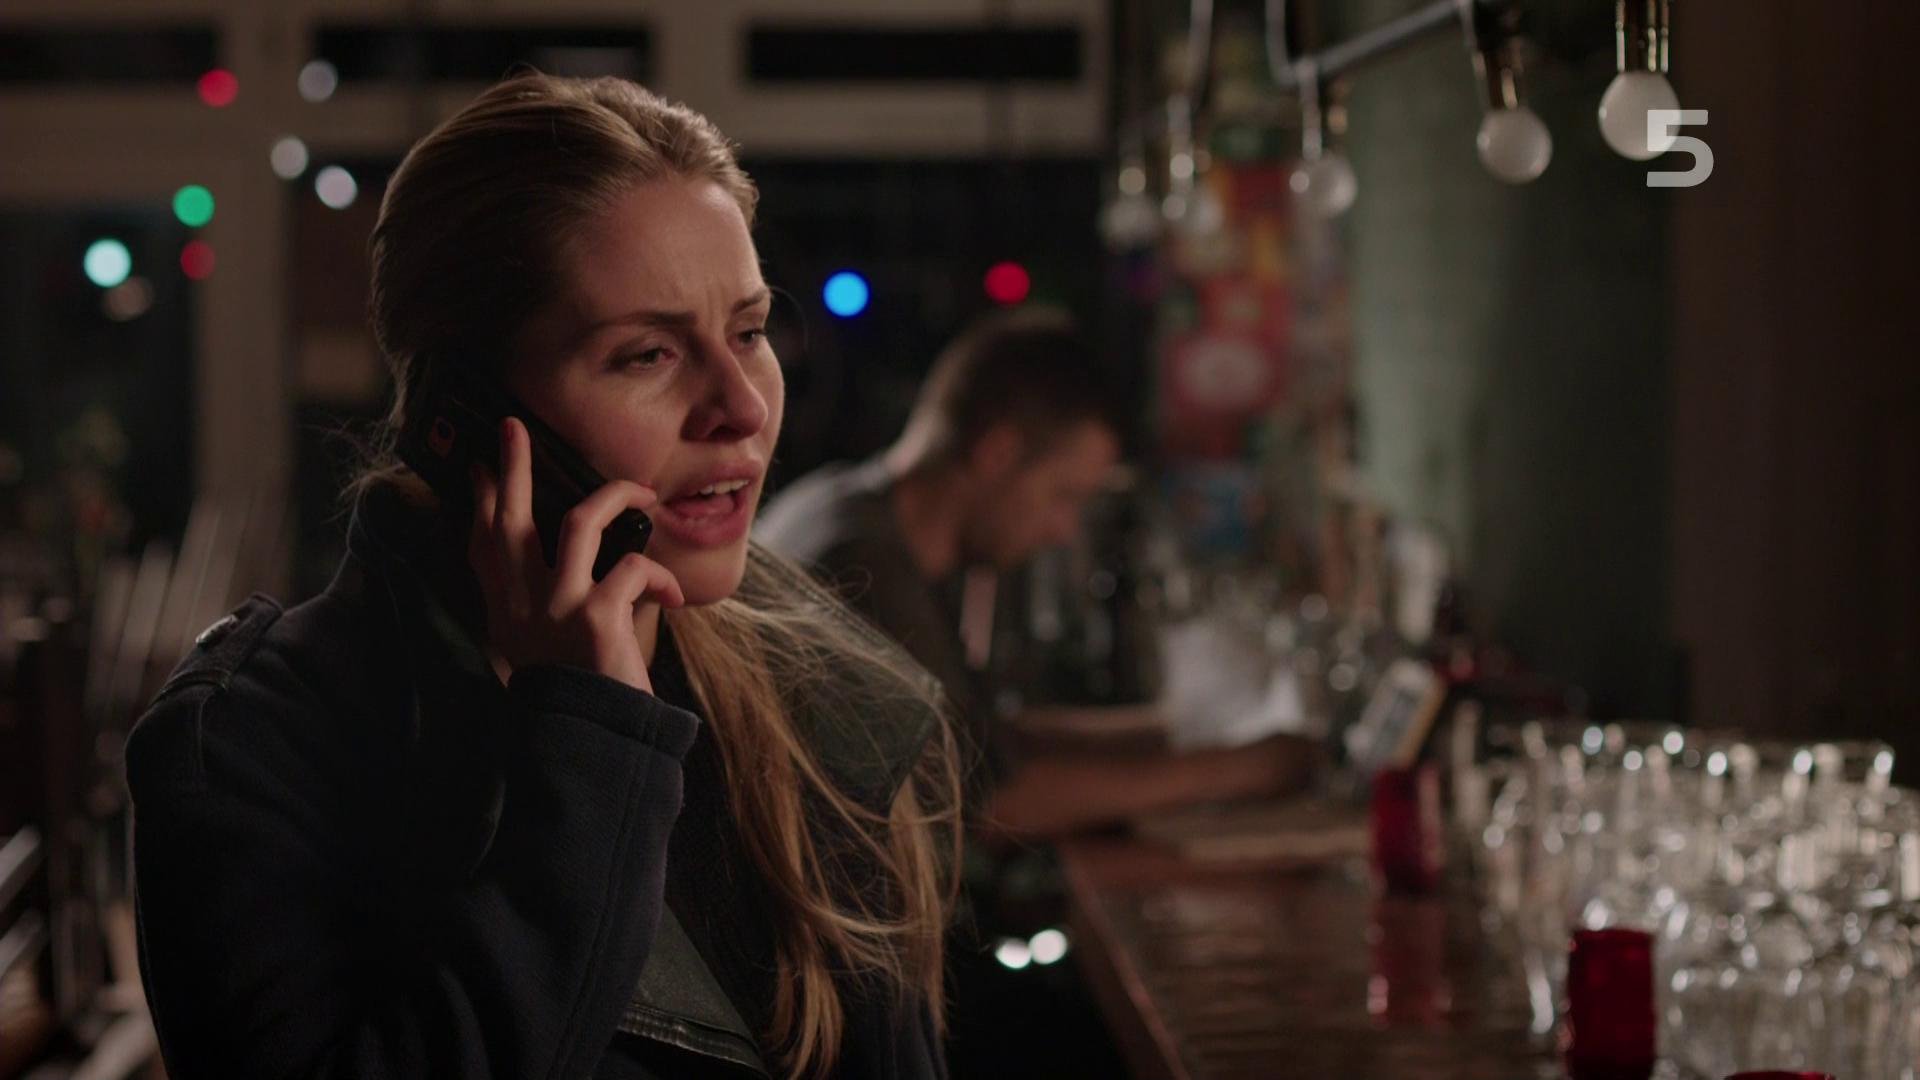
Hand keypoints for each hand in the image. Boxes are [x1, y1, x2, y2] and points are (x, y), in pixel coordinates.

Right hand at [467, 417, 683, 692]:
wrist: (591, 742)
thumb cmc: (581, 692)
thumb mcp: (546, 646)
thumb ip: (547, 603)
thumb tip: (573, 557)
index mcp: (507, 610)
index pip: (484, 542)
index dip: (481, 500)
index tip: (477, 464)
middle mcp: (522, 604)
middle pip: (511, 518)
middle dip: (512, 467)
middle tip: (512, 427)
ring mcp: (557, 607)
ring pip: (578, 522)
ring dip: (614, 497)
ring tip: (642, 493)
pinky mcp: (595, 617)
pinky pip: (632, 567)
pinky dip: (659, 577)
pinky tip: (675, 600)